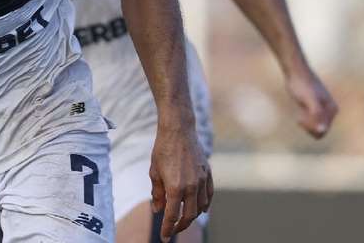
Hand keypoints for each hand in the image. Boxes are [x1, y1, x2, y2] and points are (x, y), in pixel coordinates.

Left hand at [150, 121, 212, 241]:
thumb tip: (157, 210)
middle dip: (180, 226)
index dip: (167, 228)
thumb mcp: (154, 172)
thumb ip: (157, 193)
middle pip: (189, 215)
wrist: (178, 130)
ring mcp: (201, 180)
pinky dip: (205, 204)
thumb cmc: (162, 150)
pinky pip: (209, 195)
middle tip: (172, 230)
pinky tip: (200, 208)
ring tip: (184, 219)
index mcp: (175, 187)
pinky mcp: (207, 173)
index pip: (172, 215)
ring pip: (201, 207)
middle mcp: (191, 186)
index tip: (163, 237)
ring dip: (193, 216)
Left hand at [285, 67, 337, 137]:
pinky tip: (299, 114)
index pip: (322, 131)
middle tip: (299, 117)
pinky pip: (312, 122)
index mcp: (332, 110)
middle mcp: (330, 111)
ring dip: (306, 124)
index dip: (310, 128)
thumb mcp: (309, 100)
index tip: (300, 119)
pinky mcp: (314, 107)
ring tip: (299, 115)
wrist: (295, 71)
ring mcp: (322, 109)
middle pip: (320, 131)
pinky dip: (304, 121)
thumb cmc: (302, 85)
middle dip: (308, 127)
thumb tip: (322, 130)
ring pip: (315, 127)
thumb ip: (317, 115)